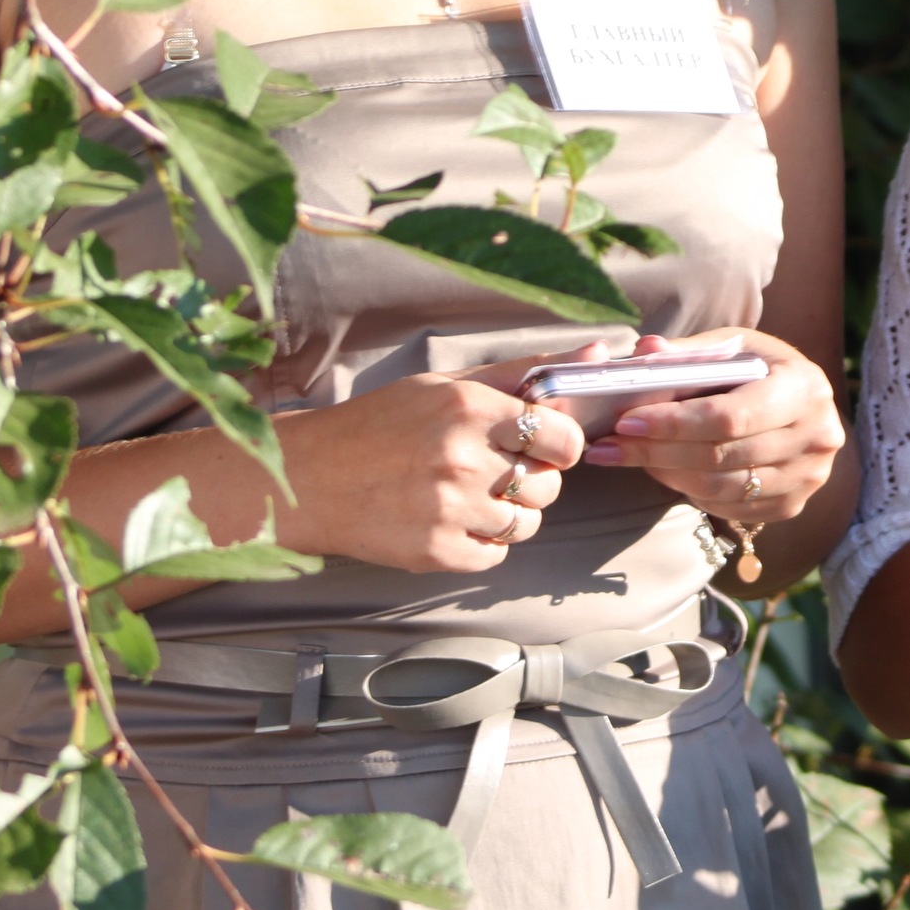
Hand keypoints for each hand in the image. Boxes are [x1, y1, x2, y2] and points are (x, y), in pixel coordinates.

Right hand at [282, 345, 600, 575]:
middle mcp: (461, 458)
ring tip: (468, 494)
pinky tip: (450, 519)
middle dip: (531, 477)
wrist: (311, 477)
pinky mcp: (438, 553)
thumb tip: (599, 354)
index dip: (560, 443)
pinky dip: (483, 541)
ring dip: (509, 512)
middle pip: (547, 484)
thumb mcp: (444, 386)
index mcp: (465, 407)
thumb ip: (522, 374)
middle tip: (494, 467)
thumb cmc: (379, 424)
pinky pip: (496, 555)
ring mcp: (449, 510)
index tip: (543, 443)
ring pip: (527, 524)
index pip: (560, 435)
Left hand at [582, 327, 845, 524]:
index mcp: (802, 386)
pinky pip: (731, 508)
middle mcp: (816, 436)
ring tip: (625, 457)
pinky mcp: (794, 505)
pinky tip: (661, 471)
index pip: (729, 416)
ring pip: (722, 488)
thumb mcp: (733, 345)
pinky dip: (690, 492)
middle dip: (656, 452)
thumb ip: (689, 352)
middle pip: (721, 456)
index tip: (626, 422)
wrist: (802, 403)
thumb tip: (645, 351)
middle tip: (607, 446)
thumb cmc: (760, 366)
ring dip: (666, 474)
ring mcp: (809, 477)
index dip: (674, 422)